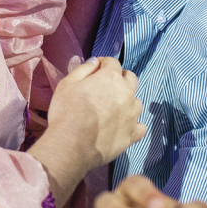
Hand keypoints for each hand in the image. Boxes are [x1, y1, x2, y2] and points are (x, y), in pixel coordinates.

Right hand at [32, 56, 143, 207]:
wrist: (71, 145)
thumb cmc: (66, 112)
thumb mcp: (67, 84)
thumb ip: (83, 69)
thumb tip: (96, 62)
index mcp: (111, 78)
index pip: (113, 63)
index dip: (103, 64)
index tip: (95, 69)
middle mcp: (126, 93)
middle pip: (130, 78)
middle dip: (120, 78)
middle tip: (106, 87)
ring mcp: (132, 115)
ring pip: (137, 102)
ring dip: (128, 101)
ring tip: (114, 109)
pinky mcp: (132, 134)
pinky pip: (140, 126)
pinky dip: (134, 125)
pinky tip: (123, 127)